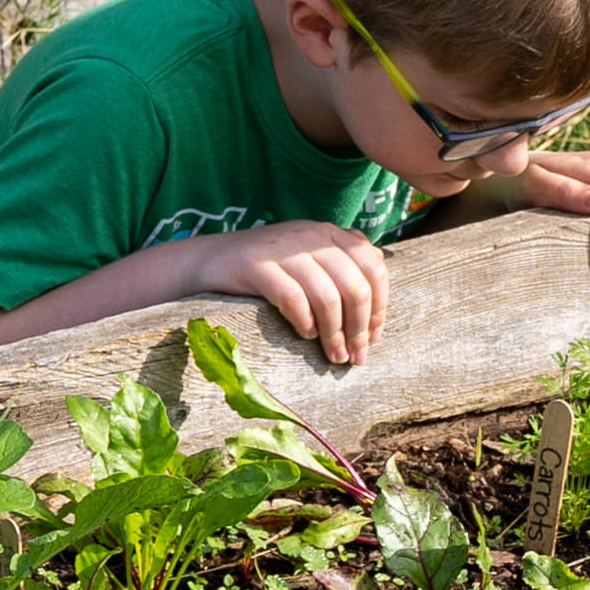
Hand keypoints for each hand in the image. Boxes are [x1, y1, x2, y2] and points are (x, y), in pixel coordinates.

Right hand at [182, 219, 390, 364]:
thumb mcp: (306, 256)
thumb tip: (379, 281)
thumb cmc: (265, 268)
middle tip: (356, 356)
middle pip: (354, 285)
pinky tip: (305, 335)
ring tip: (334, 356)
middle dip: (360, 327)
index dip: (380, 305)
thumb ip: (340, 261)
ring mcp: (283, 248)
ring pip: (327, 297)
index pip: (373, 266)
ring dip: (334, 334)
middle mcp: (310, 235)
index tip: (375, 336)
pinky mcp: (257, 265)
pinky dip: (305, 322)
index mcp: (328, 233)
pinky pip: (293, 299)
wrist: (210, 260)